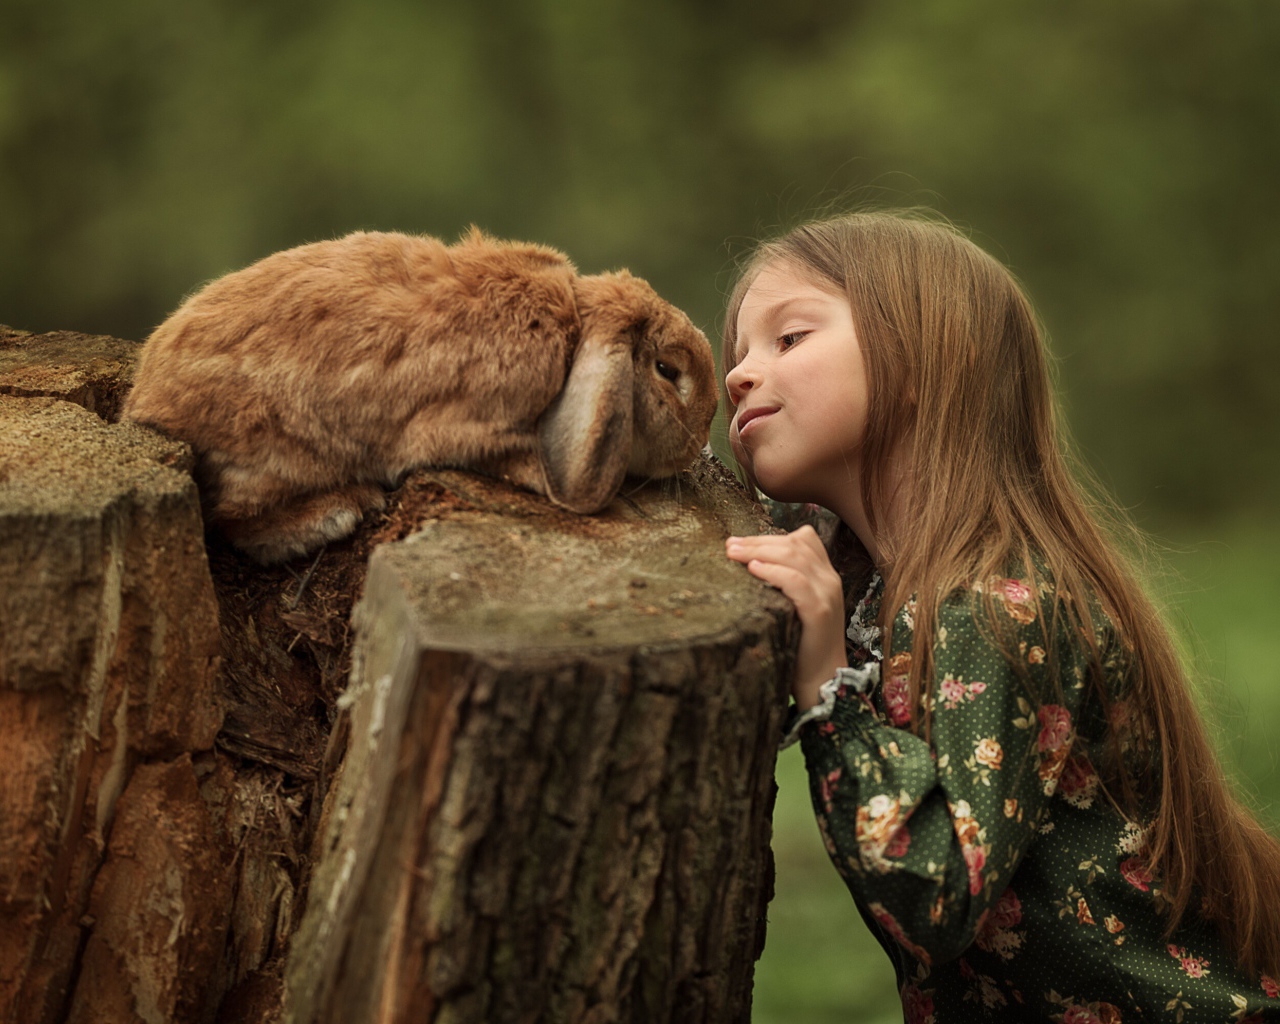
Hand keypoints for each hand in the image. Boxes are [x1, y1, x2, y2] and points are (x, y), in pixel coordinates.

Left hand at [725, 526, 845, 709]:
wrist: (822, 679)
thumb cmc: (800, 643)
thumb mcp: (794, 606)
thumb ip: (783, 584)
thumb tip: (748, 565)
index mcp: (825, 575)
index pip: (804, 539)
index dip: (771, 536)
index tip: (740, 542)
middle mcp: (829, 579)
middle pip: (794, 544)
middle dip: (758, 541)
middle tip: (730, 545)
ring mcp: (827, 593)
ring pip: (794, 556)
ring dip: (759, 551)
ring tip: (734, 553)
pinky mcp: (820, 611)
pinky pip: (796, 581)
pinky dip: (773, 572)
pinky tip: (753, 570)